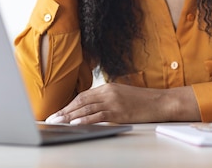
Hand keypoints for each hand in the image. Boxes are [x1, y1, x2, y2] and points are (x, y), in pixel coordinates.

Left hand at [44, 83, 200, 124]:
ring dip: (70, 117)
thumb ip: (106, 99)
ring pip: (86, 109)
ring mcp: (113, 102)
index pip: (82, 96)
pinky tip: (75, 124)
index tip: (57, 113)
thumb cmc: (142, 101)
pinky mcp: (119, 112)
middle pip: (80, 102)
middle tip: (51, 119)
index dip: (68, 105)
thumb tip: (89, 108)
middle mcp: (108, 92)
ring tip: (58, 123)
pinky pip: (98, 116)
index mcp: (107, 87)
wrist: (160, 102)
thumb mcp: (121, 95)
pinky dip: (85, 120)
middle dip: (64, 111)